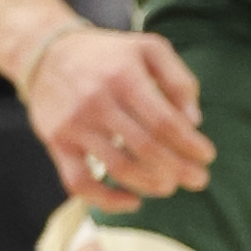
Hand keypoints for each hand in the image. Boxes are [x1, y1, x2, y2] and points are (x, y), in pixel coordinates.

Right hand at [25, 27, 212, 213]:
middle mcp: (97, 101)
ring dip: (153, 185)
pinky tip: (133, 202)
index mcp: (124, 76)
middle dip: (180, 170)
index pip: (165, 122)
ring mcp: (74, 124)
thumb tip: (194, 121)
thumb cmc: (109, 55)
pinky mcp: (57, 142)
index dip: (191, 145)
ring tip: (170, 186)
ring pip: (119, 167)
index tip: (206, 156)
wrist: (44, 51)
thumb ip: (179, 80)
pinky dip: (108, 200)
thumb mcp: (149, 49)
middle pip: (147, 148)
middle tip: (199, 179)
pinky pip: (79, 182)